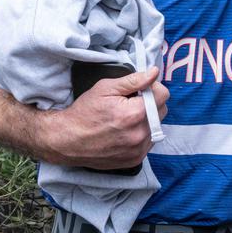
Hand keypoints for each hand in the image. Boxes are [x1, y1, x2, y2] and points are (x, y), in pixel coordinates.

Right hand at [44, 67, 169, 168]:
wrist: (67, 140)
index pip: (163, 94)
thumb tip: (154, 73)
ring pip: (157, 126)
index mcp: (135, 113)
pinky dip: (142, 135)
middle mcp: (140, 134)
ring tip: (126, 118)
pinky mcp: (136, 160)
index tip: (139, 90)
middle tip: (130, 103)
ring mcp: (138, 149)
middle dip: (150, 103)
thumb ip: (134, 80)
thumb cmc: (84, 112)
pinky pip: (149, 142)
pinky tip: (125, 131)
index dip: (152, 88)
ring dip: (148, 120)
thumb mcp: (105, 88)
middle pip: (162, 110)